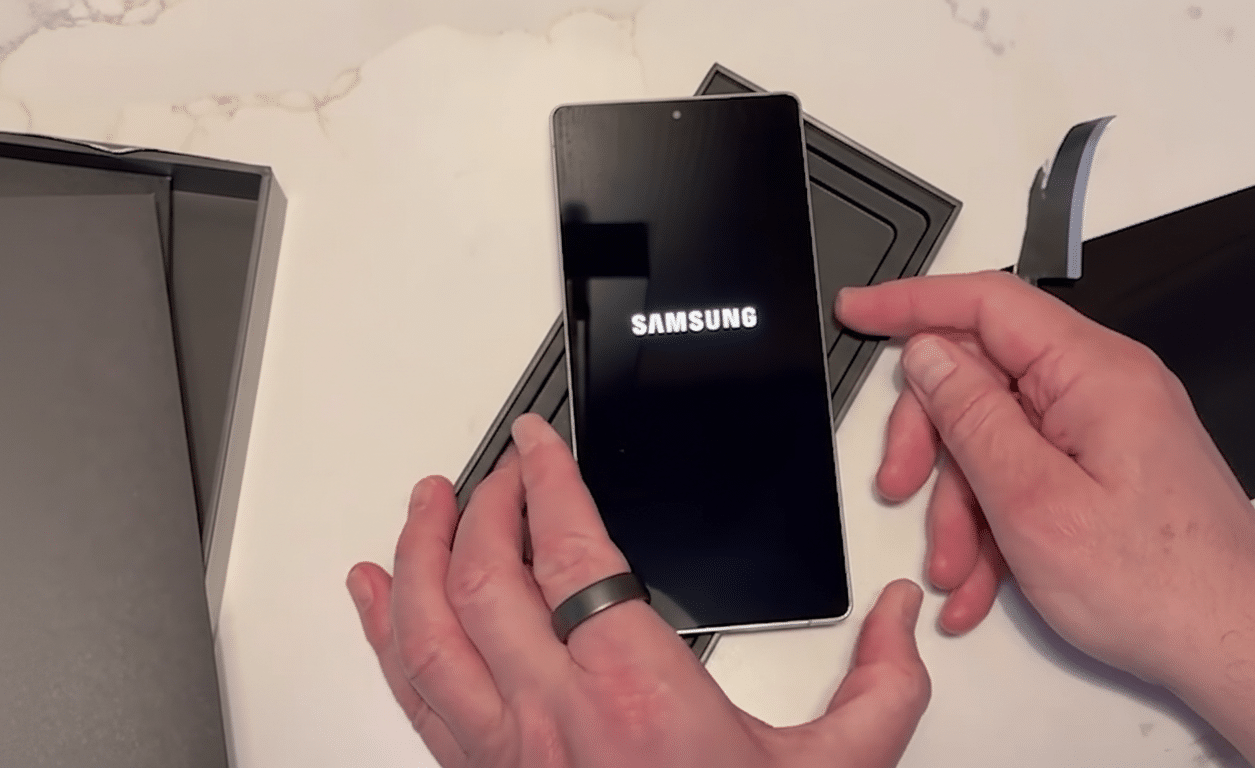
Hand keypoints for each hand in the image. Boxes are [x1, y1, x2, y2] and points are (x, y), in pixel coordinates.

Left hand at [347, 413, 929, 767]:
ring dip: (417, 553)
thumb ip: (879, 688)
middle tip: (498, 469)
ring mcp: (502, 752)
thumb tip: (898, 618)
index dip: (544, 481)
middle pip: (484, 579)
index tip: (537, 440)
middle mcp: (552, 719)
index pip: (567, 555)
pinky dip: (383, 630)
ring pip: (427, 630)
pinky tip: (372, 594)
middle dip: (484, 505)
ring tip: (425, 504)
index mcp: (636, 697)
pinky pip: (410, 691)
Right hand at [836, 270, 1254, 757]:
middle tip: (900, 487)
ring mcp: (1104, 428)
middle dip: (930, 440)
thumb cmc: (1160, 585)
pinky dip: (992, 525)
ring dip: (959, 505)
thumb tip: (927, 354)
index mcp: (1093, 374)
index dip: (911, 303)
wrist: (1234, 645)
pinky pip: (1023, 474)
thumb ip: (972, 417)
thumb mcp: (1033, 502)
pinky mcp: (1102, 468)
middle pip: (979, 377)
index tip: (858, 310)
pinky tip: (980, 580)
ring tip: (955, 570)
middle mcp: (1102, 388)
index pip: (987, 303)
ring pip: (992, 437)